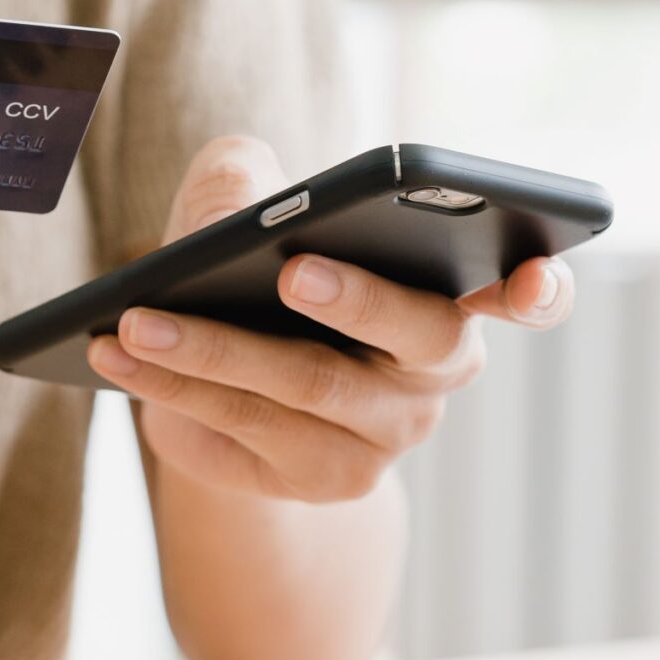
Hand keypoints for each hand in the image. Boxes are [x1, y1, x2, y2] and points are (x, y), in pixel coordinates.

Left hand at [86, 137, 574, 503]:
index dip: (542, 287)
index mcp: (457, 294)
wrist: (230, 389)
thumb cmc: (258, 270)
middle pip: (418, 337)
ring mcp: (382, 436)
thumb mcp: (248, 205)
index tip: (530, 273)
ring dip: (211, 347)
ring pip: (304, 387)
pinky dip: (172, 385)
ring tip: (137, 318)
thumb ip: (247, 180)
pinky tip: (117, 351)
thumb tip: (238, 203)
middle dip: (359, 299)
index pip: (532, 297)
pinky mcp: (318, 479)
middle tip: (294, 271)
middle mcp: (435, 373)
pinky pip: (242, 428)